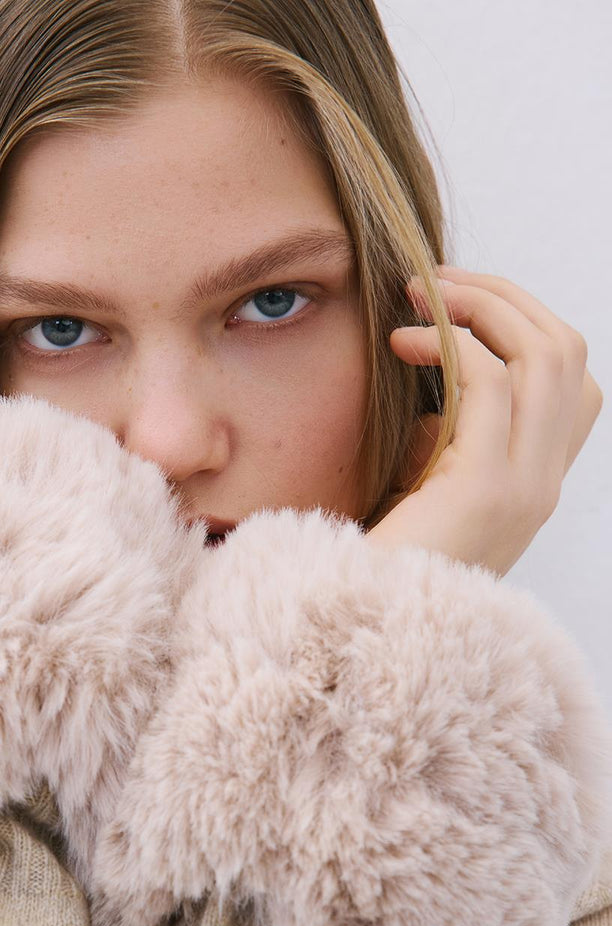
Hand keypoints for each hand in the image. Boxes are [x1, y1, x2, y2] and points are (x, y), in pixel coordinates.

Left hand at [368, 264, 602, 576]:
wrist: (362, 630)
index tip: (463, 310)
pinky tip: (401, 342)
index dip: (529, 329)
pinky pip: (489, 382)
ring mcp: (524, 487)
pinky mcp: (484, 489)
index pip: (577, 386)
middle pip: (568, 352)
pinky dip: (449, 344)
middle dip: (505, 298)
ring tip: (418, 297)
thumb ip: (446, 440)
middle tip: (435, 282)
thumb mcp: (424, 492)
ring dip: (481, 305)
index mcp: (534, 485)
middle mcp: (542, 484)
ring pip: (545, 353)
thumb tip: (437, 383)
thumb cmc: (377, 563)